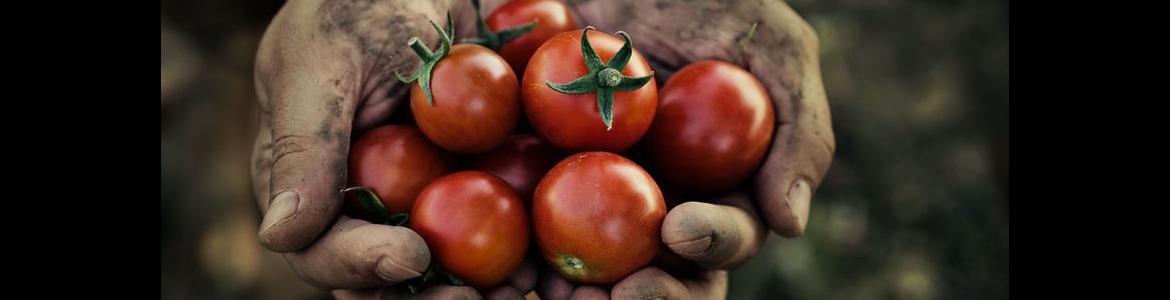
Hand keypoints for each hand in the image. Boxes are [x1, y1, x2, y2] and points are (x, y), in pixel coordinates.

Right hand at [250, 0, 533, 297]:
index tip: (409, 256)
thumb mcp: (323, 62)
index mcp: (308, 183)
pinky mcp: (475, 186)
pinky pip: (494, 232)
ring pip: (441, 268)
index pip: (320, 248)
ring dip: (474, 289)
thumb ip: (303, 147)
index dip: (359, 265)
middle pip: (383, 277)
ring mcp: (421, 199)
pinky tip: (545, 262)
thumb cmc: (357, 5)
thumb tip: (279, 233)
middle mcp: (362, 204)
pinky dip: (518, 253)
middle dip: (424, 298)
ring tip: (516, 290)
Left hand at [535, 0, 835, 297]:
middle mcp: (663, 202)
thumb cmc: (713, 1)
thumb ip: (799, 131)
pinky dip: (526, 254)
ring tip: (561, 294)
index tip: (677, 227)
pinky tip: (519, 265)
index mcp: (721, 187)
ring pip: (597, 270)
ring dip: (584, 297)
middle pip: (663, 273)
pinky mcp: (542, 178)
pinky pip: (533, 225)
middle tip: (620, 296)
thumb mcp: (773, 48)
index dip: (709, 244)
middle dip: (648, 296)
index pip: (724, 237)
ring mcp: (600, 196)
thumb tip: (790, 224)